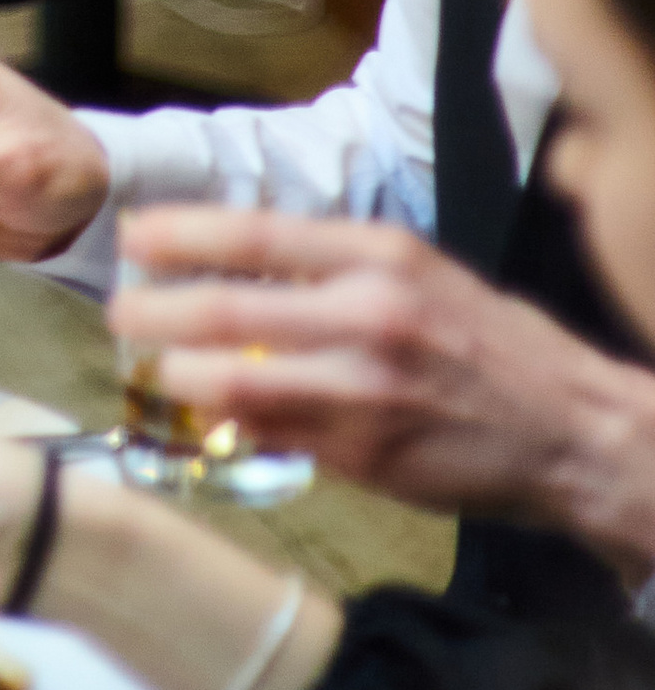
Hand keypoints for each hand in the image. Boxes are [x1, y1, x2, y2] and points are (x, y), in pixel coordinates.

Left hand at [112, 206, 654, 551]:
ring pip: (236, 383)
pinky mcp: (363, 455)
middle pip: (228, 310)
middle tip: (120, 309)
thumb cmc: (486, 343)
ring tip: (157, 364)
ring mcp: (363, 392)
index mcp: (381, 257)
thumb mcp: (417, 274)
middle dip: (155, 310)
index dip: (181, 234)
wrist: (568, 428)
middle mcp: (368, 317)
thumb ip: (332, 267)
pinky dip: (233, 421)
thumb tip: (236, 265)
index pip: (255, 235)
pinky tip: (213, 411)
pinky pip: (270, 435)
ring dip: (180, 374)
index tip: (132, 236)